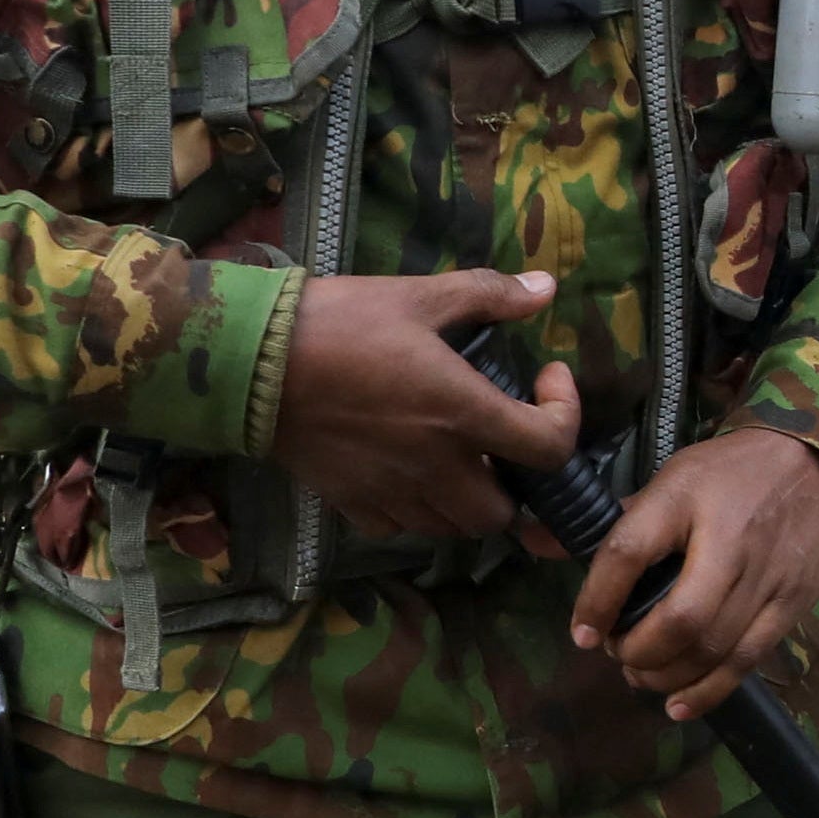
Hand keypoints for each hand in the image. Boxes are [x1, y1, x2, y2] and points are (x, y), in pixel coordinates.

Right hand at [270, 270, 582, 542]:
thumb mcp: (420, 295)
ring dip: (466, 499)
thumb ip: (489, 294)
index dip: (564, 417)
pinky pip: (400, 527)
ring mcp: (393, 493)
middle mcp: (435, 467)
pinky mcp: (352, 505)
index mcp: (462, 414)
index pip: (549, 447)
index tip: (543, 382)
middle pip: (501, 513)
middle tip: (497, 437)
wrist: (254, 364)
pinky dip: (416, 509)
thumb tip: (545, 289)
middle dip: (512, 482)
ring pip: (452, 528)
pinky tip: (406, 470)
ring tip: (455, 454)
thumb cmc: (343, 322)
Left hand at [568, 426, 818, 721]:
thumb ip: (616, 520)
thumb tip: (536, 543)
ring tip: (643, 674)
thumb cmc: (731, 472)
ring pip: (712, 649)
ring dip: (667, 676)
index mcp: (685, 497)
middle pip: (680, 618)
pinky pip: (747, 661)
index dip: (598, 600)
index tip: (583, 634)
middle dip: (638, 651)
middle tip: (619, 653)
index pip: (629, 552)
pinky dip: (708, 692)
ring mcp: (765, 576)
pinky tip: (679, 703)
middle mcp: (728, 539)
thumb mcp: (672, 477)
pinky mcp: (791, 603)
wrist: (818, 461)